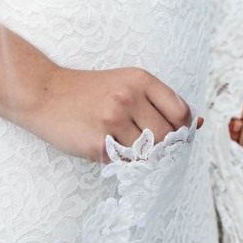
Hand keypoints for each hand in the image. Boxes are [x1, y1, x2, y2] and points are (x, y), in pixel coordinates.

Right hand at [28, 64, 202, 163]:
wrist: (45, 94)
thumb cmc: (89, 91)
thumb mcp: (124, 83)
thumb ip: (157, 102)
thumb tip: (197, 124)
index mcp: (140, 79)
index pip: (180, 112)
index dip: (181, 129)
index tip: (172, 135)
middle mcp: (129, 96)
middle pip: (168, 137)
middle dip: (163, 148)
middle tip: (146, 145)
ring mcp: (113, 120)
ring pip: (150, 154)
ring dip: (144, 158)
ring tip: (127, 146)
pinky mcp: (99, 143)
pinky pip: (127, 163)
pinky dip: (125, 162)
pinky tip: (111, 148)